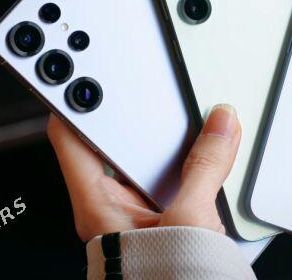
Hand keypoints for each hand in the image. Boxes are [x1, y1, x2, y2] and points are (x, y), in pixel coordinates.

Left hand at [47, 104, 240, 241]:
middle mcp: (112, 206)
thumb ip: (206, 168)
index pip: (70, 137)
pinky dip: (185, 162)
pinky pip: (169, 178)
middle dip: (132, 114)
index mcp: (98, 204)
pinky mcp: (162, 218)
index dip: (72, 100)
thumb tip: (220, 126)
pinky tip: (206, 153)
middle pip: (112, 143)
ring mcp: (138, 212)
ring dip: (165, 141)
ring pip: (144, 161)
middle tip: (146, 86)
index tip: (77, 71)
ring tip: (186, 117)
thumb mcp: (190, 220)